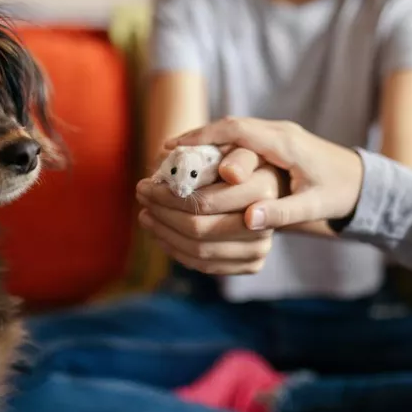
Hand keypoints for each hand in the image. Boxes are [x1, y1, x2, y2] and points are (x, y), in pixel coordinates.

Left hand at [135, 148, 285, 274]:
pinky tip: (161, 233)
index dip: (170, 196)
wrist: (269, 189)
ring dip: (165, 233)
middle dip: (163, 213)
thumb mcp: (233, 146)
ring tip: (145, 214)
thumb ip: (214, 149)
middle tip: (141, 196)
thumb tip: (191, 162)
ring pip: (199, 250)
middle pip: (200, 228)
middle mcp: (266, 223)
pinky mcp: (252, 264)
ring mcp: (259, 248)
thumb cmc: (243, 162)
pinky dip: (177, 250)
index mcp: (264, 188)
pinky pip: (206, 265)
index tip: (146, 184)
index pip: (207, 201)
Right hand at [165, 117, 364, 230]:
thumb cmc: (340, 193)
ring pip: (233, 132)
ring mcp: (275, 135)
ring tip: (174, 158)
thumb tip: (249, 221)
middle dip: (196, 139)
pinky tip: (200, 164)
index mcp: (286, 142)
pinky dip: (218, 148)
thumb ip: (283, 213)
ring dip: (205, 142)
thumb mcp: (315, 206)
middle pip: (230, 127)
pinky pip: (240, 139)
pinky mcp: (273, 143)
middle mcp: (278, 132)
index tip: (174, 148)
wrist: (362, 181)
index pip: (238, 131)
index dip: (204, 136)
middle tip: (165, 154)